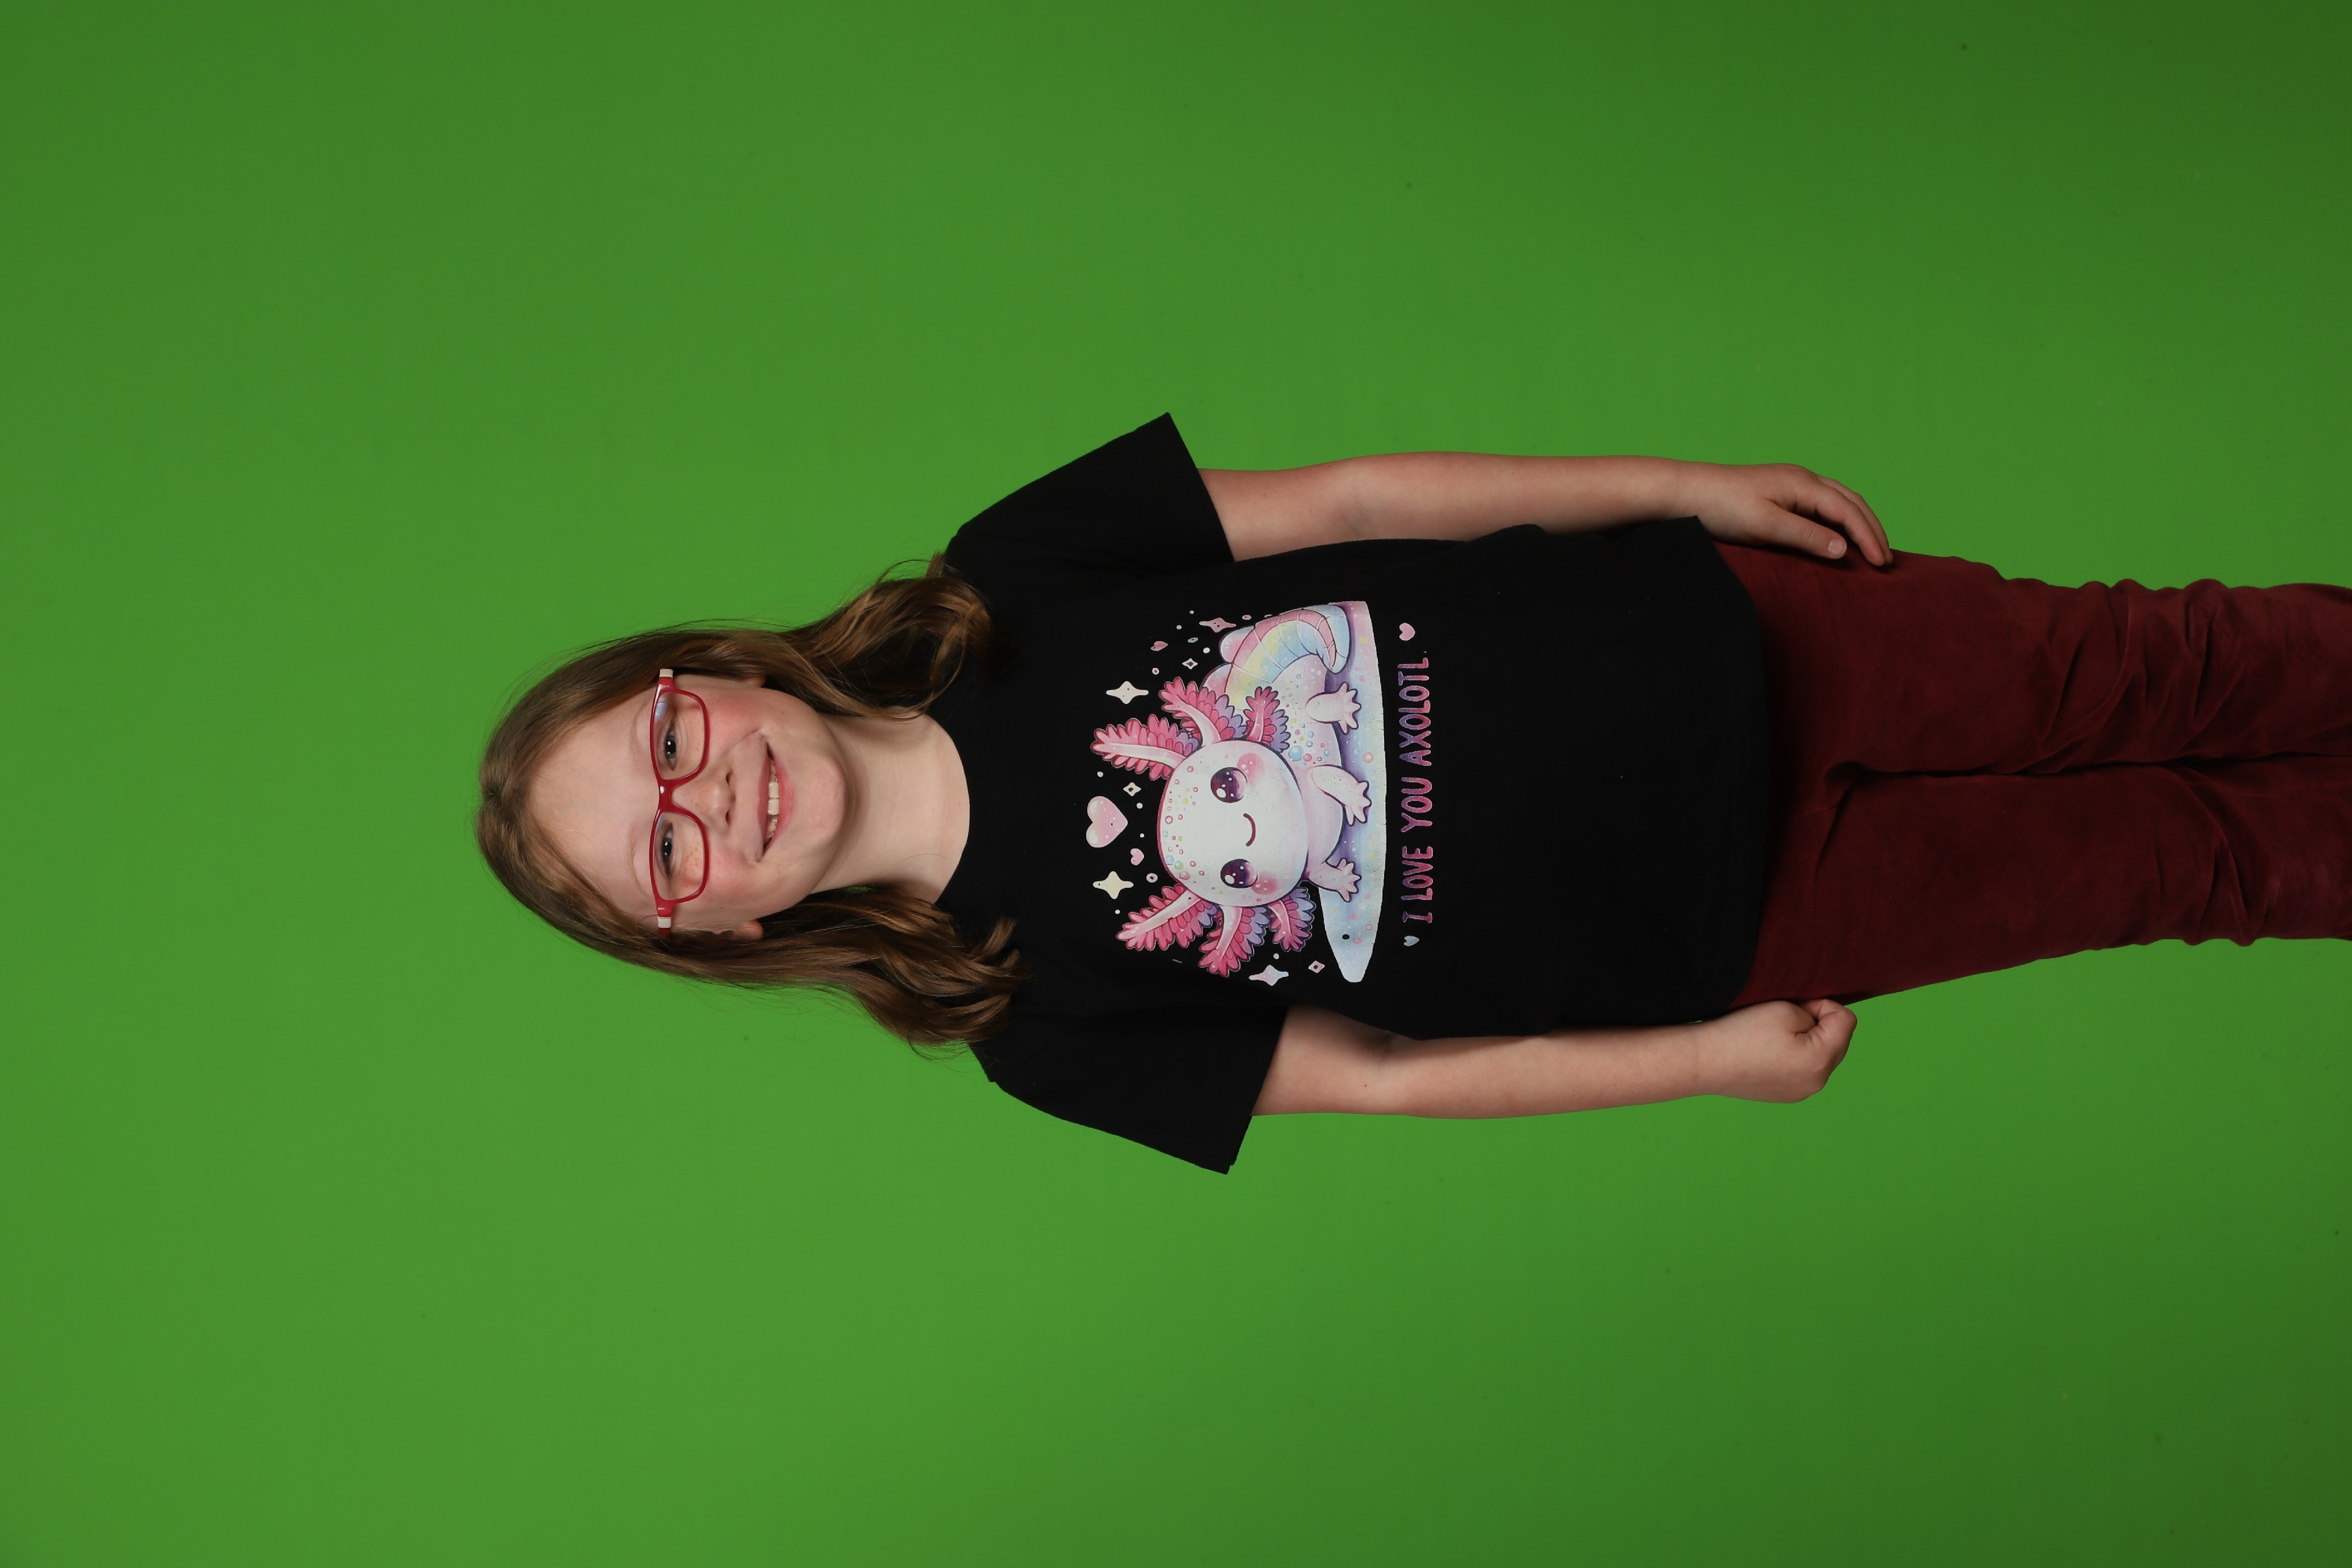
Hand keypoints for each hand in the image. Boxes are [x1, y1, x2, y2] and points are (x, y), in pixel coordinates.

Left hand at [1672, 461, 1891, 565]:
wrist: (1687, 492)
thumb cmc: (1722, 507)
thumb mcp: (1766, 526)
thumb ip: (1806, 536)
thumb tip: (1843, 549)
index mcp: (1804, 484)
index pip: (1848, 511)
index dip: (1868, 537)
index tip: (1881, 564)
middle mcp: (1803, 479)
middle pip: (1851, 502)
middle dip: (1872, 529)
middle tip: (1886, 559)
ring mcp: (1792, 484)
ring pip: (1839, 501)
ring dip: (1859, 523)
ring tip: (1871, 549)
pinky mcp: (1781, 492)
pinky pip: (1822, 505)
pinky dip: (1839, 521)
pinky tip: (1838, 537)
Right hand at [1699, 998, 1855, 1102]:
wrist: (1705, 1062)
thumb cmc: (1742, 1033)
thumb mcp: (1786, 1009)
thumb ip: (1817, 1014)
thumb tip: (1822, 1026)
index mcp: (1821, 1060)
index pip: (1846, 1020)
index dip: (1822, 1005)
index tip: (1794, 1007)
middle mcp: (1817, 1083)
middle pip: (1838, 1041)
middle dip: (1818, 1025)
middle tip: (1783, 1020)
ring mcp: (1802, 1093)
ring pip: (1822, 1056)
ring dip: (1808, 1041)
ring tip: (1774, 1038)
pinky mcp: (1787, 1096)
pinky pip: (1805, 1070)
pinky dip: (1795, 1057)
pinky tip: (1769, 1053)